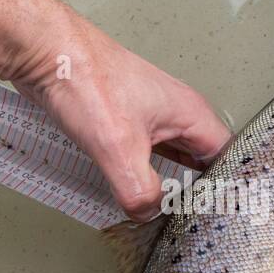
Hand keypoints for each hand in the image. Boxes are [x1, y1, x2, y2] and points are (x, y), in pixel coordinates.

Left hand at [5, 0, 230, 220]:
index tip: (217, 215)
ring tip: (168, 212)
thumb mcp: (119, 148)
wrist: (45, 51)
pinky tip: (134, 191)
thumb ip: (139, 190)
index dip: (227, 187)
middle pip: (203, 159)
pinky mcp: (123, 119)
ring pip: (173, 156)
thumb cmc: (86, 79)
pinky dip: (144, 174)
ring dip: (170, 182)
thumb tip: (147, 214)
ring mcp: (149, 114)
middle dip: (199, 189)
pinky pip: (145, 153)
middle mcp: (175, 112)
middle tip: (192, 220)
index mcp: (190, 113)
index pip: (227, 157)